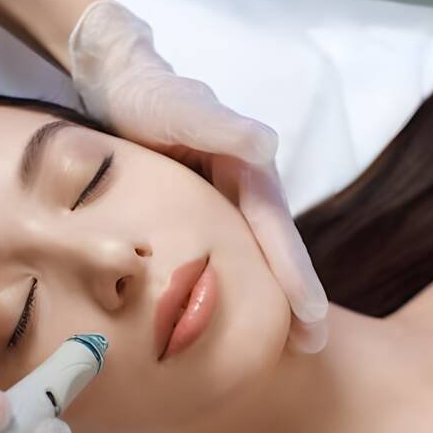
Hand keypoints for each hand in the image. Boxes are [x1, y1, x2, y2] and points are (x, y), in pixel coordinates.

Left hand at [68, 0, 328, 352]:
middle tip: (312, 347)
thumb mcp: (179, 109)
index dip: (295, 275)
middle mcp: (247, 190)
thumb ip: (219, 127)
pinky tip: (240, 314)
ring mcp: (228, 204)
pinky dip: (242, 285)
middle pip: (276, 251)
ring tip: (290, 344)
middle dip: (297, 299)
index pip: (277, 230)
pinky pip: (230, 255)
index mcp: (251, 171)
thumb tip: (267, 146)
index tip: (311, 317)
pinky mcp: (206, 213)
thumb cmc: (149, 97)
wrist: (120, 85)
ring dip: (275, 298)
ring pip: (256, 257)